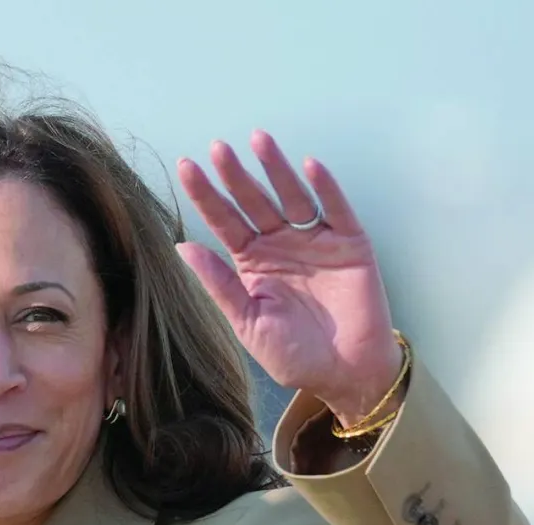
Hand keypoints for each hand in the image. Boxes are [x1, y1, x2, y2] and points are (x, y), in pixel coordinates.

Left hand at [176, 131, 402, 426]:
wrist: (345, 375)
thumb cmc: (294, 355)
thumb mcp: (249, 323)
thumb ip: (220, 285)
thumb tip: (183, 247)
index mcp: (252, 262)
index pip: (225, 221)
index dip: (207, 195)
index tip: (186, 167)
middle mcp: (281, 244)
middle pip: (255, 202)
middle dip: (236, 175)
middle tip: (218, 149)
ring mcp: (315, 241)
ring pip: (292, 196)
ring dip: (276, 168)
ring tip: (259, 140)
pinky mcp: (349, 244)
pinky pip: (336, 210)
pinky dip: (325, 188)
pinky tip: (310, 166)